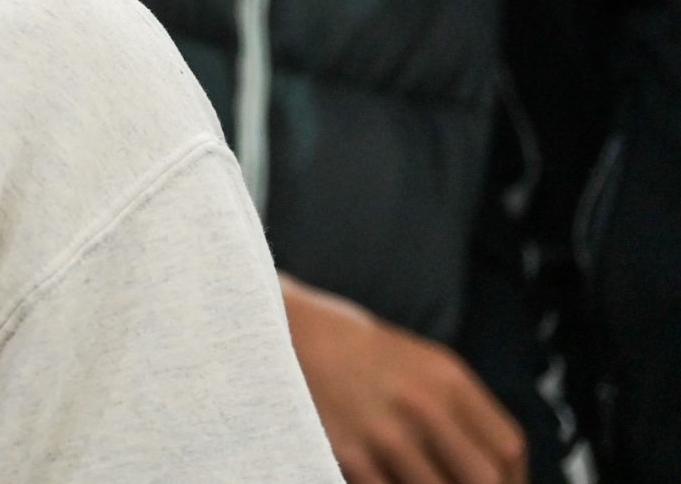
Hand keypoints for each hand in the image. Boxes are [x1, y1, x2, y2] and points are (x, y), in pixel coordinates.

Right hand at [281, 277, 526, 483]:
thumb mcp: (424, 365)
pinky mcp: (348, 454)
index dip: (514, 481)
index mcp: (447, 379)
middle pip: (485, 479)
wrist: (290, 334)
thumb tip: (500, 473)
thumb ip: (464, 413)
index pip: (508, 448)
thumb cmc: (362, 355)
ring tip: (422, 481)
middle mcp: (422, 405)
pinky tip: (393, 481)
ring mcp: (384, 433)